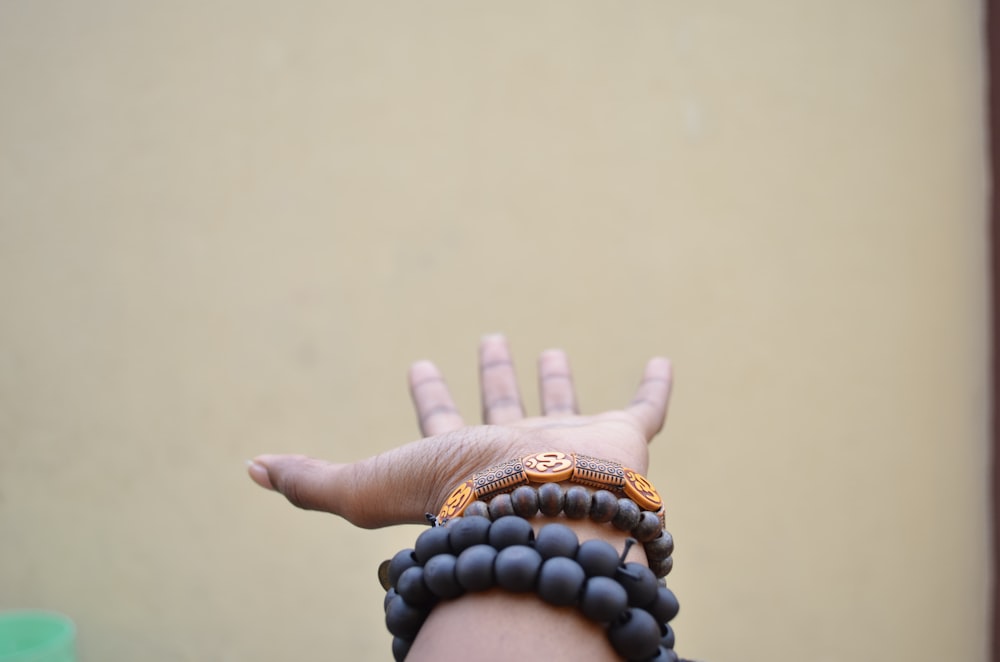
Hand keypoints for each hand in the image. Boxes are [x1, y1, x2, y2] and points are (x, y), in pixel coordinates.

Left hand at [247, 335, 671, 528]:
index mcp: (465, 456)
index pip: (439, 420)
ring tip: (550, 347)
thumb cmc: (465, 496)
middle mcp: (517, 447)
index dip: (426, 393)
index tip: (416, 365)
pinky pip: (646, 406)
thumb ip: (313, 480)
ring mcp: (572, 440)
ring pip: (563, 400)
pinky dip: (655, 385)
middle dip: (491, 374)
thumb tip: (248, 469)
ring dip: (555, 377)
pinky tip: (661, 360)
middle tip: (486, 340)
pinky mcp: (624, 435)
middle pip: (501, 406)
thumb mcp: (372, 483)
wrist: (551, 503)